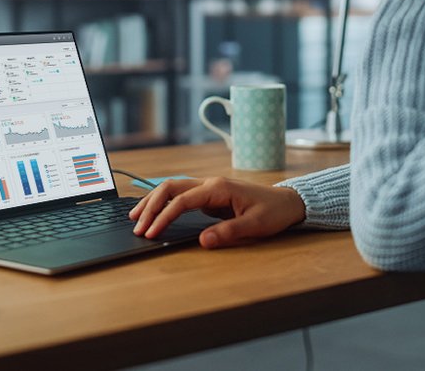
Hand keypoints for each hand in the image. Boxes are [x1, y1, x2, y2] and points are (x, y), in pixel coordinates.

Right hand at [129, 177, 306, 248]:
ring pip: (173, 188)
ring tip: (136, 217)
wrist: (288, 202)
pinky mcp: (210, 195)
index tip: (152, 233)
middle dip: (150, 206)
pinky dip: (164, 202)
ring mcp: (209, 187)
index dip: (163, 217)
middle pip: (170, 188)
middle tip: (136, 226)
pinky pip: (181, 195)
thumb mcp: (254, 225)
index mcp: (218, 188)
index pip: (182, 200)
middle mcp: (210, 183)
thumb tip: (203, 241)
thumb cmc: (273, 212)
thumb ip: (228, 232)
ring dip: (153, 201)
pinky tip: (154, 211)